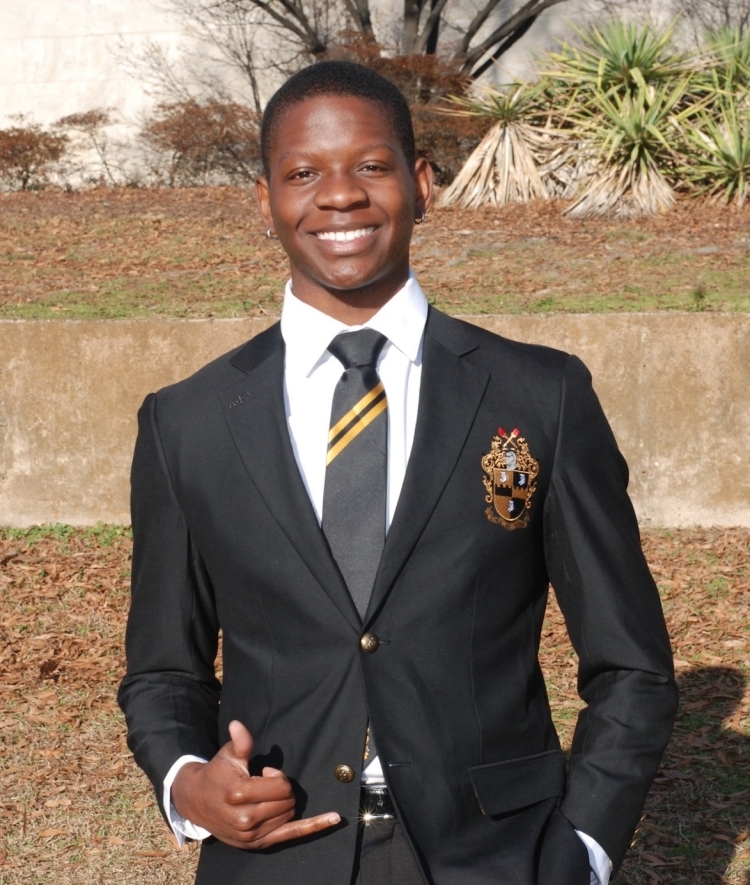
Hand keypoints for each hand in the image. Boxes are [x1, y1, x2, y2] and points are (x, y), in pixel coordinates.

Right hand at [171, 720, 340, 848]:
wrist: (197, 802)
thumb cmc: (217, 774)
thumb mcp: (228, 756)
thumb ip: (240, 742)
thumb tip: (238, 725)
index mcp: (239, 794)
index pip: (281, 786)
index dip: (277, 776)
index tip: (264, 772)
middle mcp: (246, 819)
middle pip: (288, 801)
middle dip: (282, 789)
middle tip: (265, 784)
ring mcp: (251, 835)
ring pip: (289, 815)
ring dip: (285, 803)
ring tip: (265, 797)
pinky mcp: (257, 844)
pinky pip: (291, 835)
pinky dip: (314, 827)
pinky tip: (334, 819)